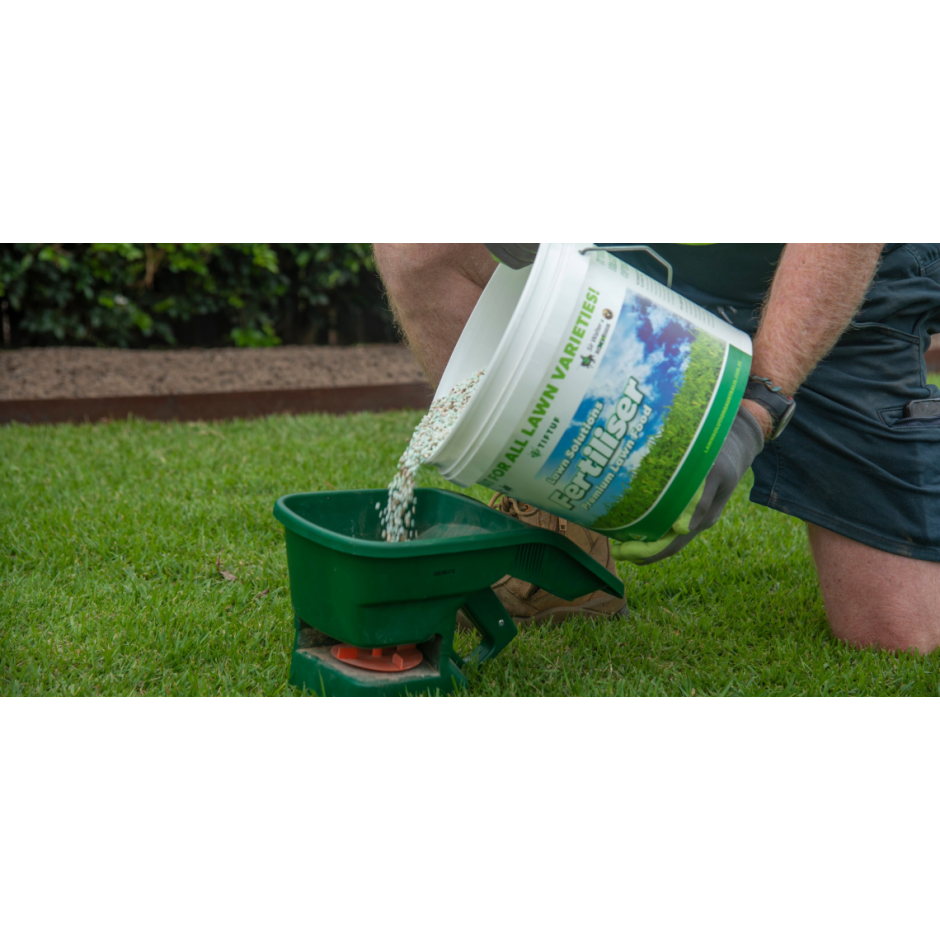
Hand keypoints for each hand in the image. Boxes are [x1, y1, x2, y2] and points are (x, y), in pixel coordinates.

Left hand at [611, 406, 764, 564]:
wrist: (738, 445)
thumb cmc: (723, 456)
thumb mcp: (716, 474)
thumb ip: (701, 500)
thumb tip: (682, 528)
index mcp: (703, 518)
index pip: (672, 544)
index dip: (648, 553)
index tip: (623, 554)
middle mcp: (697, 520)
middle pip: (666, 544)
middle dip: (639, 551)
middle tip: (614, 552)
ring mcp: (693, 515)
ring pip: (665, 536)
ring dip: (642, 542)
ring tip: (618, 544)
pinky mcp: (689, 505)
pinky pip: (667, 522)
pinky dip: (649, 528)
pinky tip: (632, 523)